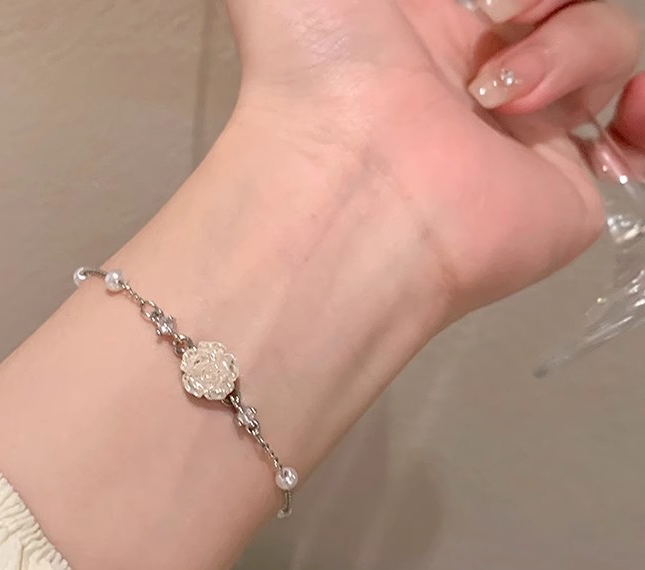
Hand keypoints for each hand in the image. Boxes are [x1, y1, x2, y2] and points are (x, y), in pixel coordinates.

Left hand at [226, 0, 644, 317]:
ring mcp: (527, 132)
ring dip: (573, 42)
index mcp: (426, 24)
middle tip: (498, 12)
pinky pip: (634, 126)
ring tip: (497, 94)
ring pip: (607, 43)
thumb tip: (434, 2)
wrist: (348, 185)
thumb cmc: (318, 68)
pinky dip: (640, 106)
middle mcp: (481, 76)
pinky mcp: (563, 189)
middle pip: (560, 5)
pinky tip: (619, 103)